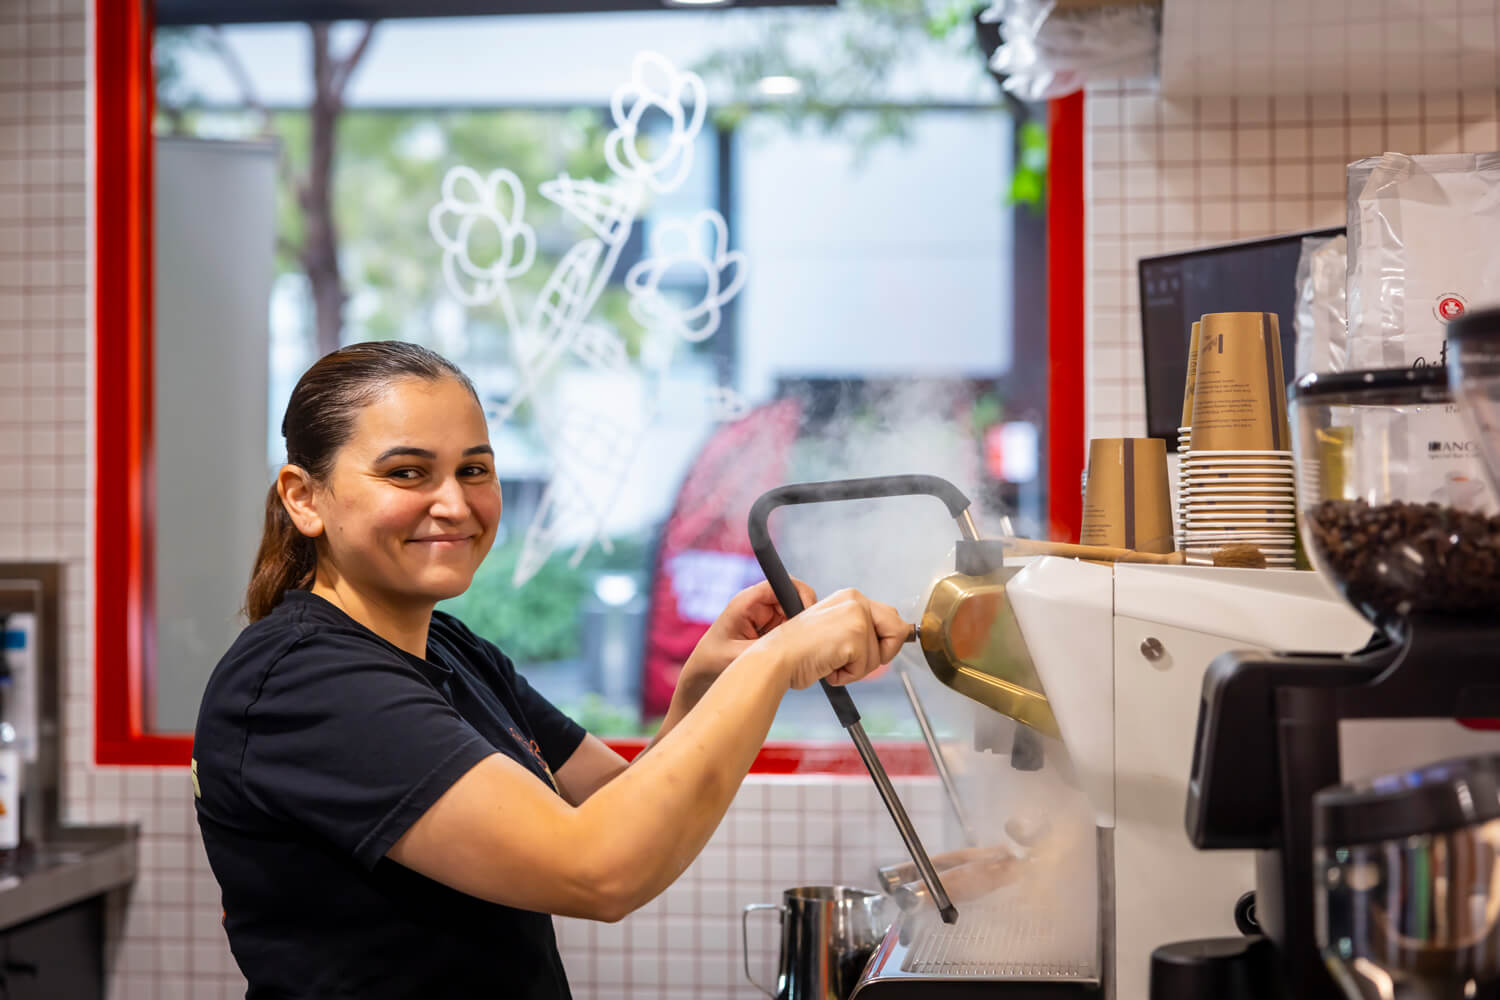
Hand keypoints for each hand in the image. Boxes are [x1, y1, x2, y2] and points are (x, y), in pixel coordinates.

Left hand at [680, 579, 817, 688]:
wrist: (701, 676)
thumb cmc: (712, 662)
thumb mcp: (738, 656)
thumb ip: (765, 648)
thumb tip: (794, 643)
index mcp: (748, 602)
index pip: (783, 584)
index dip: (801, 595)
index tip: (810, 617)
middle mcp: (759, 606)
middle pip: (795, 599)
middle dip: (805, 619)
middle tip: (807, 642)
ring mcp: (766, 618)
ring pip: (797, 617)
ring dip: (802, 634)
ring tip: (797, 654)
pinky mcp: (771, 631)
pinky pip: (793, 631)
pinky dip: (798, 644)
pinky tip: (792, 659)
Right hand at [754, 589, 908, 690]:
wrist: (776, 658)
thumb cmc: (799, 650)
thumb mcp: (835, 630)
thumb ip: (861, 628)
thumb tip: (896, 637)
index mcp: (850, 597)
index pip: (890, 619)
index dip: (884, 642)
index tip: (868, 652)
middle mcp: (856, 601)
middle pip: (898, 632)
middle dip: (881, 654)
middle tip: (852, 660)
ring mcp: (857, 616)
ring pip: (880, 657)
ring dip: (856, 669)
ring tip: (830, 661)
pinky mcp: (855, 635)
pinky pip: (865, 669)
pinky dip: (847, 676)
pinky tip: (827, 666)